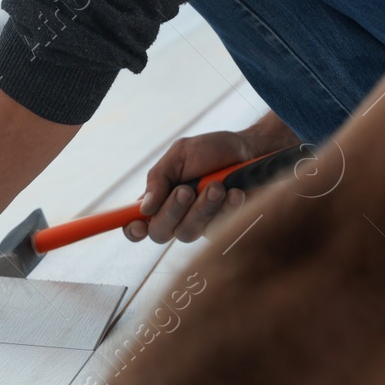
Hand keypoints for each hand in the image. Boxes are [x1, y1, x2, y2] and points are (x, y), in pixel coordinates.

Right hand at [127, 114, 300, 244]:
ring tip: (216, 186)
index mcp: (160, 197)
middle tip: (186, 190)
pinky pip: (217, 229)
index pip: (137, 223)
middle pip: (160, 233)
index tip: (137, 224)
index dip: (132, 229)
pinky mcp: (222, 228)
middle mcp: (176, 216)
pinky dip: (225, 210)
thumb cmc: (214, 150)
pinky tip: (235, 193)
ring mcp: (199, 224)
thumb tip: (144, 208)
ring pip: (188, 233)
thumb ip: (159, 177)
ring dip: (201, 209)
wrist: (252, 151)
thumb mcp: (181, 154)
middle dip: (171, 212)